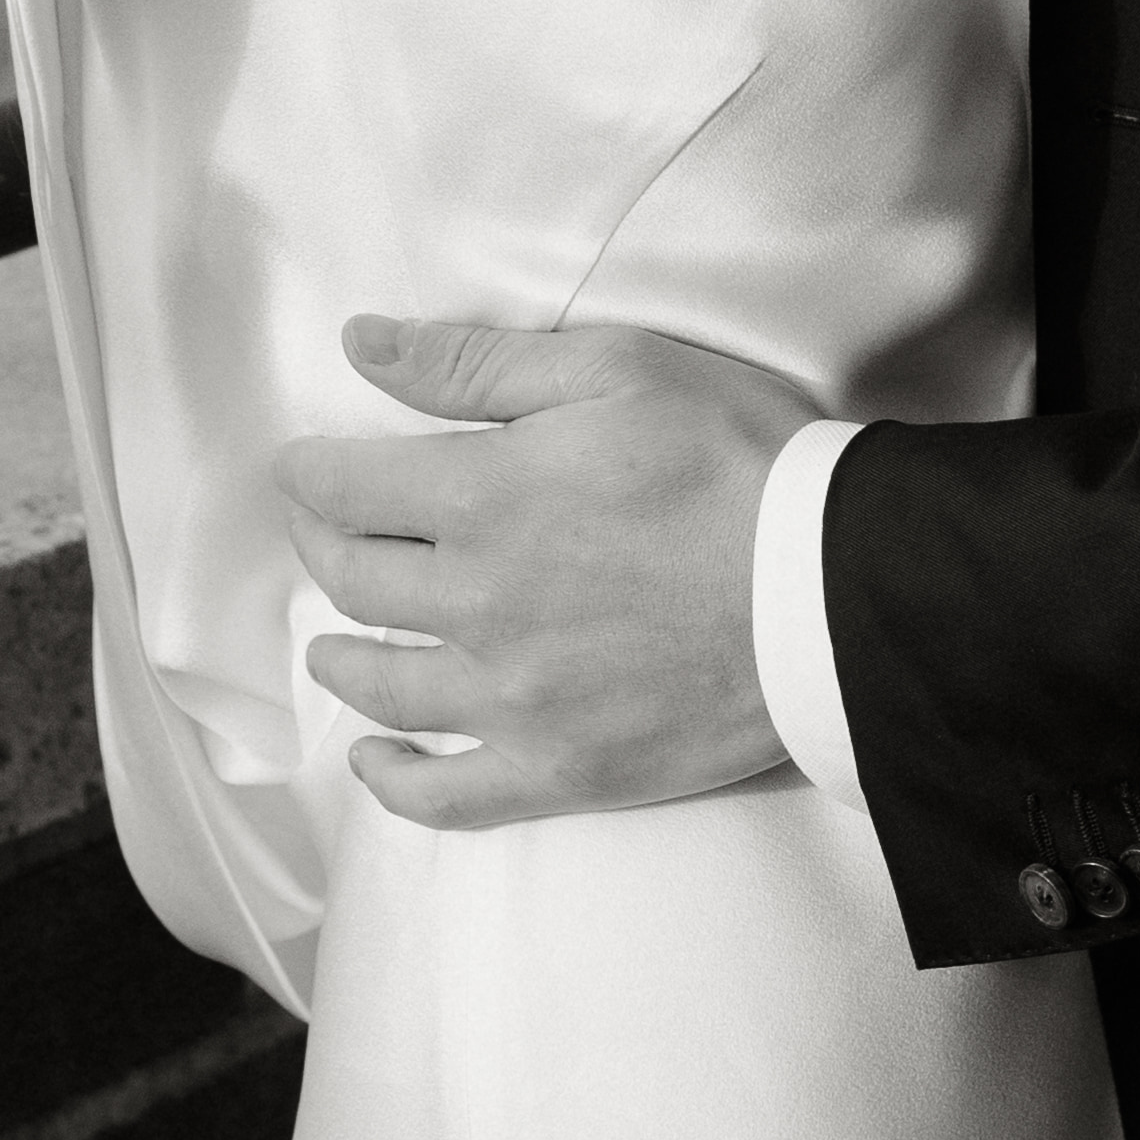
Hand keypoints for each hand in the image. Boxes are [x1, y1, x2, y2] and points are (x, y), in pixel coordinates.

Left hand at [278, 320, 808, 826]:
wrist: (836, 591)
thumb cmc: (737, 460)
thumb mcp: (615, 369)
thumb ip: (475, 364)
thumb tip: (361, 345)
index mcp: (481, 498)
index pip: (345, 488)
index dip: (311, 473)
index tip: (303, 466)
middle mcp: (476, 606)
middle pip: (353, 582)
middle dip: (321, 547)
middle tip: (322, 531)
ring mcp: (514, 700)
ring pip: (383, 687)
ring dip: (341, 657)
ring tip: (332, 641)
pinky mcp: (562, 769)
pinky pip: (447, 795)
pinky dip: (393, 783)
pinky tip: (371, 761)